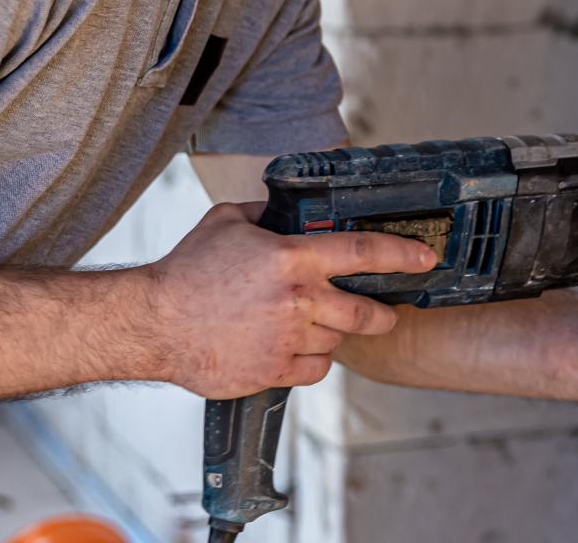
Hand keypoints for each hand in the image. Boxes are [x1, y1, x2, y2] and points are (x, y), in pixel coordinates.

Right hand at [133, 202, 436, 397]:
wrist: (151, 323)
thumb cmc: (186, 271)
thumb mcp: (228, 221)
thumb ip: (266, 212)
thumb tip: (288, 207)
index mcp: (292, 259)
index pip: (364, 252)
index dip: (402, 254)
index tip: (426, 258)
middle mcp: (297, 300)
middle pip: (364, 312)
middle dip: (382, 315)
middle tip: (383, 313)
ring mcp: (287, 339)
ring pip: (337, 342)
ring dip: (332, 335)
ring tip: (308, 326)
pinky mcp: (272, 371)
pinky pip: (315, 370)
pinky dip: (311, 362)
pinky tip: (292, 349)